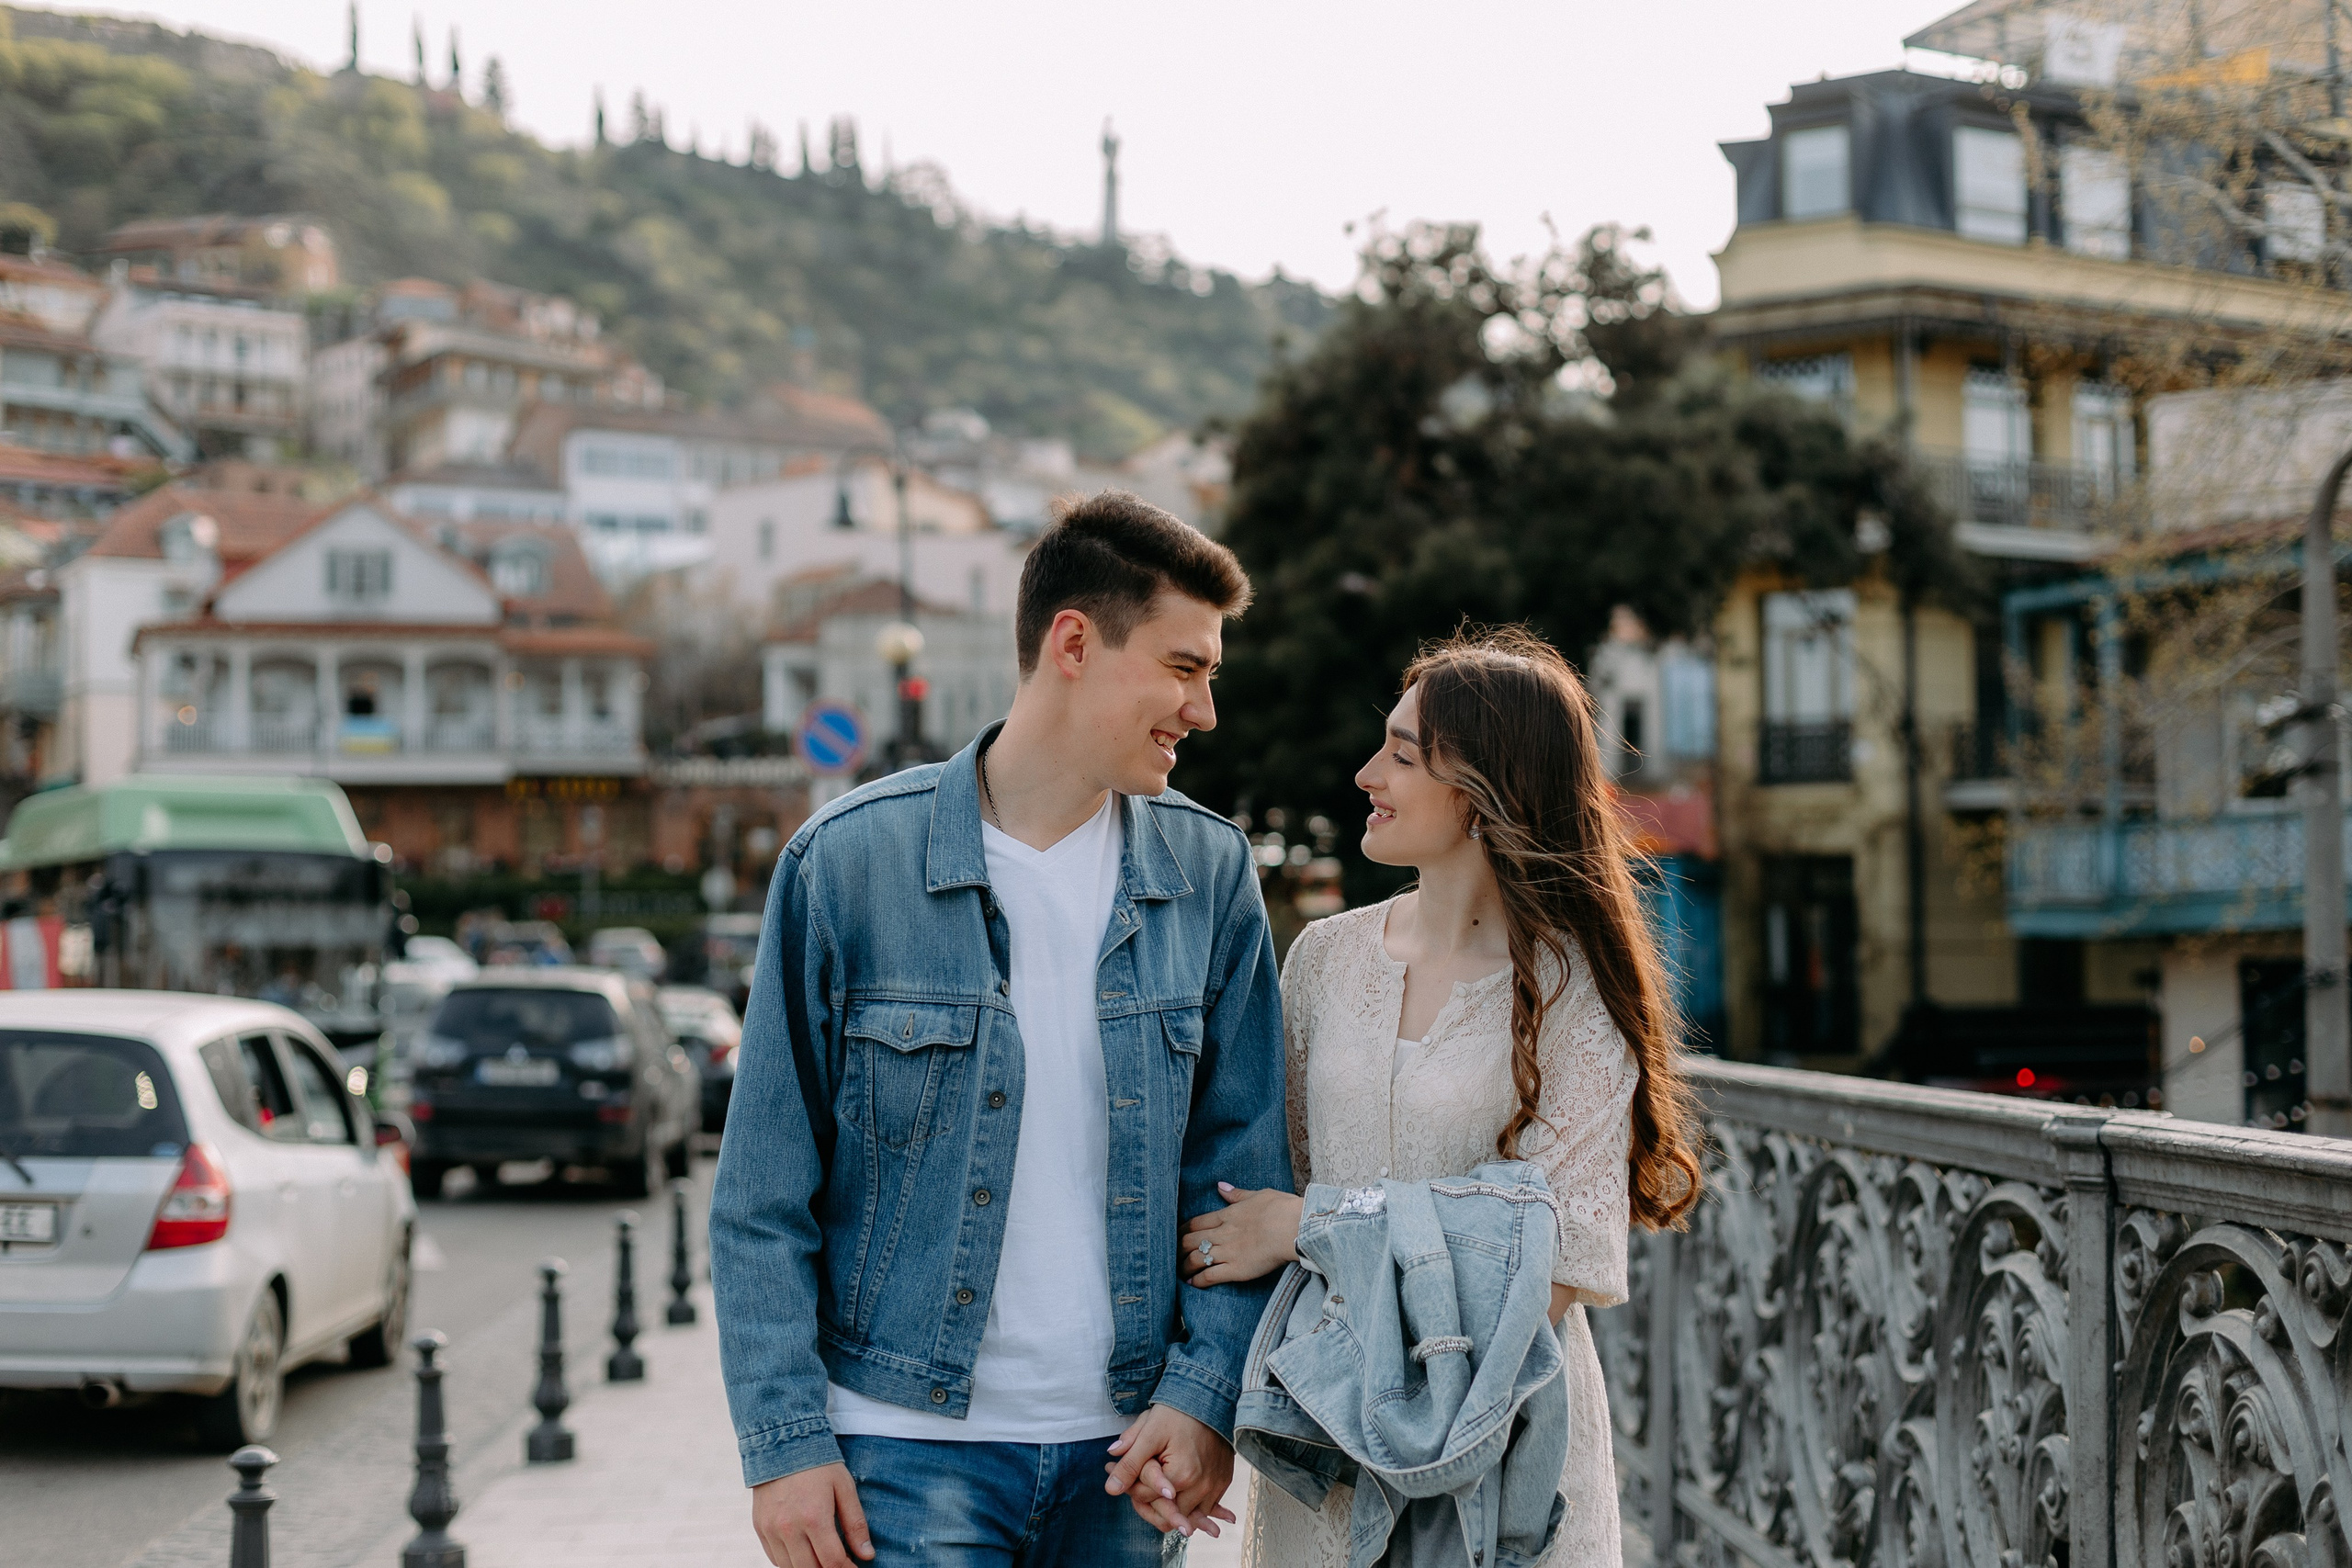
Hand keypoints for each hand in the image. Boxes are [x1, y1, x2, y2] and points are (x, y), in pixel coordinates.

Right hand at [751, 1464, 872, 1566]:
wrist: (782, 1443)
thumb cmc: (820, 1465)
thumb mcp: (844, 1488)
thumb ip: (855, 1524)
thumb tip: (867, 1556)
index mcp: (814, 1518)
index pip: (832, 1562)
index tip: (854, 1567)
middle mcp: (789, 1528)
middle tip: (840, 1561)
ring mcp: (771, 1529)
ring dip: (809, 1567)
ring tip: (823, 1557)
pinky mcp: (760, 1528)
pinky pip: (775, 1558)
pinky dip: (791, 1561)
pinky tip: (804, 1552)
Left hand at [1104, 1404, 1238, 1536]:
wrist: (1211, 1398)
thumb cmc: (1177, 1413)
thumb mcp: (1149, 1433)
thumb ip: (1130, 1462)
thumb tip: (1111, 1488)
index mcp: (1181, 1476)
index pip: (1144, 1497)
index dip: (1127, 1485)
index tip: (1116, 1470)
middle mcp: (1201, 1488)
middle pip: (1164, 1515)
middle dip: (1146, 1502)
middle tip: (1135, 1483)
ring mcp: (1214, 1487)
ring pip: (1185, 1516)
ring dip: (1167, 1507)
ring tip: (1153, 1486)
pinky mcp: (1223, 1484)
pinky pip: (1203, 1509)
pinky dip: (1188, 1504)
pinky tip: (1174, 1488)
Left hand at [1180, 1182, 1302, 1286]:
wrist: (1293, 1227)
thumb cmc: (1281, 1208)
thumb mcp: (1259, 1194)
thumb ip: (1238, 1194)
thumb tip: (1221, 1186)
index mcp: (1227, 1214)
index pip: (1196, 1223)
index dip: (1183, 1230)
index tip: (1176, 1236)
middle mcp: (1223, 1233)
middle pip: (1190, 1241)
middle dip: (1178, 1249)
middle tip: (1174, 1256)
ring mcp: (1228, 1252)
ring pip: (1196, 1259)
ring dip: (1185, 1266)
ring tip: (1181, 1272)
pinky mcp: (1236, 1269)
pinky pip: (1210, 1275)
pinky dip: (1198, 1280)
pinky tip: (1193, 1283)